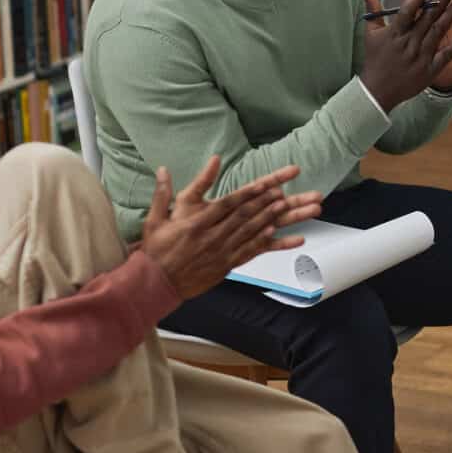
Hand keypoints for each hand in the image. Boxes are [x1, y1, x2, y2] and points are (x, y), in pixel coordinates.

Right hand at [139, 156, 322, 298]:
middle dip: (273, 202)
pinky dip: (268, 245)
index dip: (252, 192)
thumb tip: (165, 168)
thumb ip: (163, 193)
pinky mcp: (226, 265)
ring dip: (277, 220)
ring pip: (255, 233)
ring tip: (296, 210)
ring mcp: (222, 252)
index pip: (231, 202)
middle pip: (249, 215)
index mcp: (198, 222)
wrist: (155, 284)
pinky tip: (284, 237)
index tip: (270, 183)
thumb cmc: (155, 250)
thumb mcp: (156, 218)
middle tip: (294, 192)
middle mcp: (214, 236)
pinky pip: (251, 253)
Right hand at [357, 0, 451, 111]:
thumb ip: (373, 9)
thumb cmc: (374, 59)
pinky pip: (445, 55)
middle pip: (427, 18)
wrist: (378, 91)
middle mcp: (409, 43)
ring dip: (450, 15)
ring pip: (438, 32)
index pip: (407, 11)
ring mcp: (420, 57)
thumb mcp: (371, 33)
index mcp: (394, 33)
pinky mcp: (430, 70)